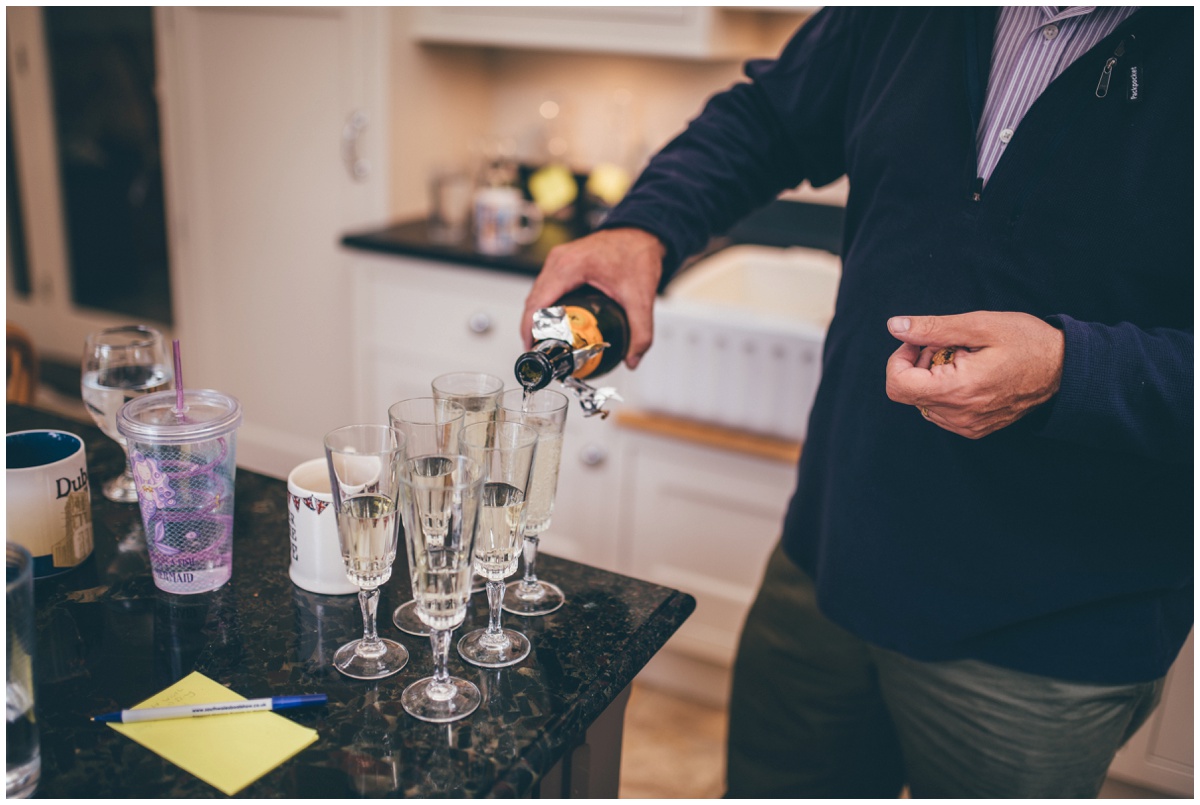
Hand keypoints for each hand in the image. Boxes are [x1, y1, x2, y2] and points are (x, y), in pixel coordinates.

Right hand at [521, 228, 664, 368]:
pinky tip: (555, 324)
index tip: (534, 351)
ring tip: (547, 343)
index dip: (530, 330)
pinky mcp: (562, 263)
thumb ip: (640, 331)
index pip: (537, 304)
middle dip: (533, 329)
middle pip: (533, 301)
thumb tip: (632, 359)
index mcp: (569, 267)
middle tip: (544, 354)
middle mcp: (558, 261)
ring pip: (537, 295)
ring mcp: (558, 260)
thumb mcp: (640, 297)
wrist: (642, 233)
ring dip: (538, 319)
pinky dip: (546, 307)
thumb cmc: (637, 253)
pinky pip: (545, 288)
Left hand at [884, 311, 1064, 438]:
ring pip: (923, 402)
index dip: (899, 358)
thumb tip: (895, 327)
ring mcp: (966, 426)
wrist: (1065, 369)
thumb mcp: (978, 325)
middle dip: (920, 364)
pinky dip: (945, 390)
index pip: (897, 385)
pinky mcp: (974, 429)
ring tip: (965, 359)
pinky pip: (941, 411)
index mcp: (957, 390)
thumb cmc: (1026, 341)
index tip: (920, 341)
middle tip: (951, 346)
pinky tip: (971, 374)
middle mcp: (959, 416)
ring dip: (932, 377)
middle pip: (908, 392)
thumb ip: (932, 328)